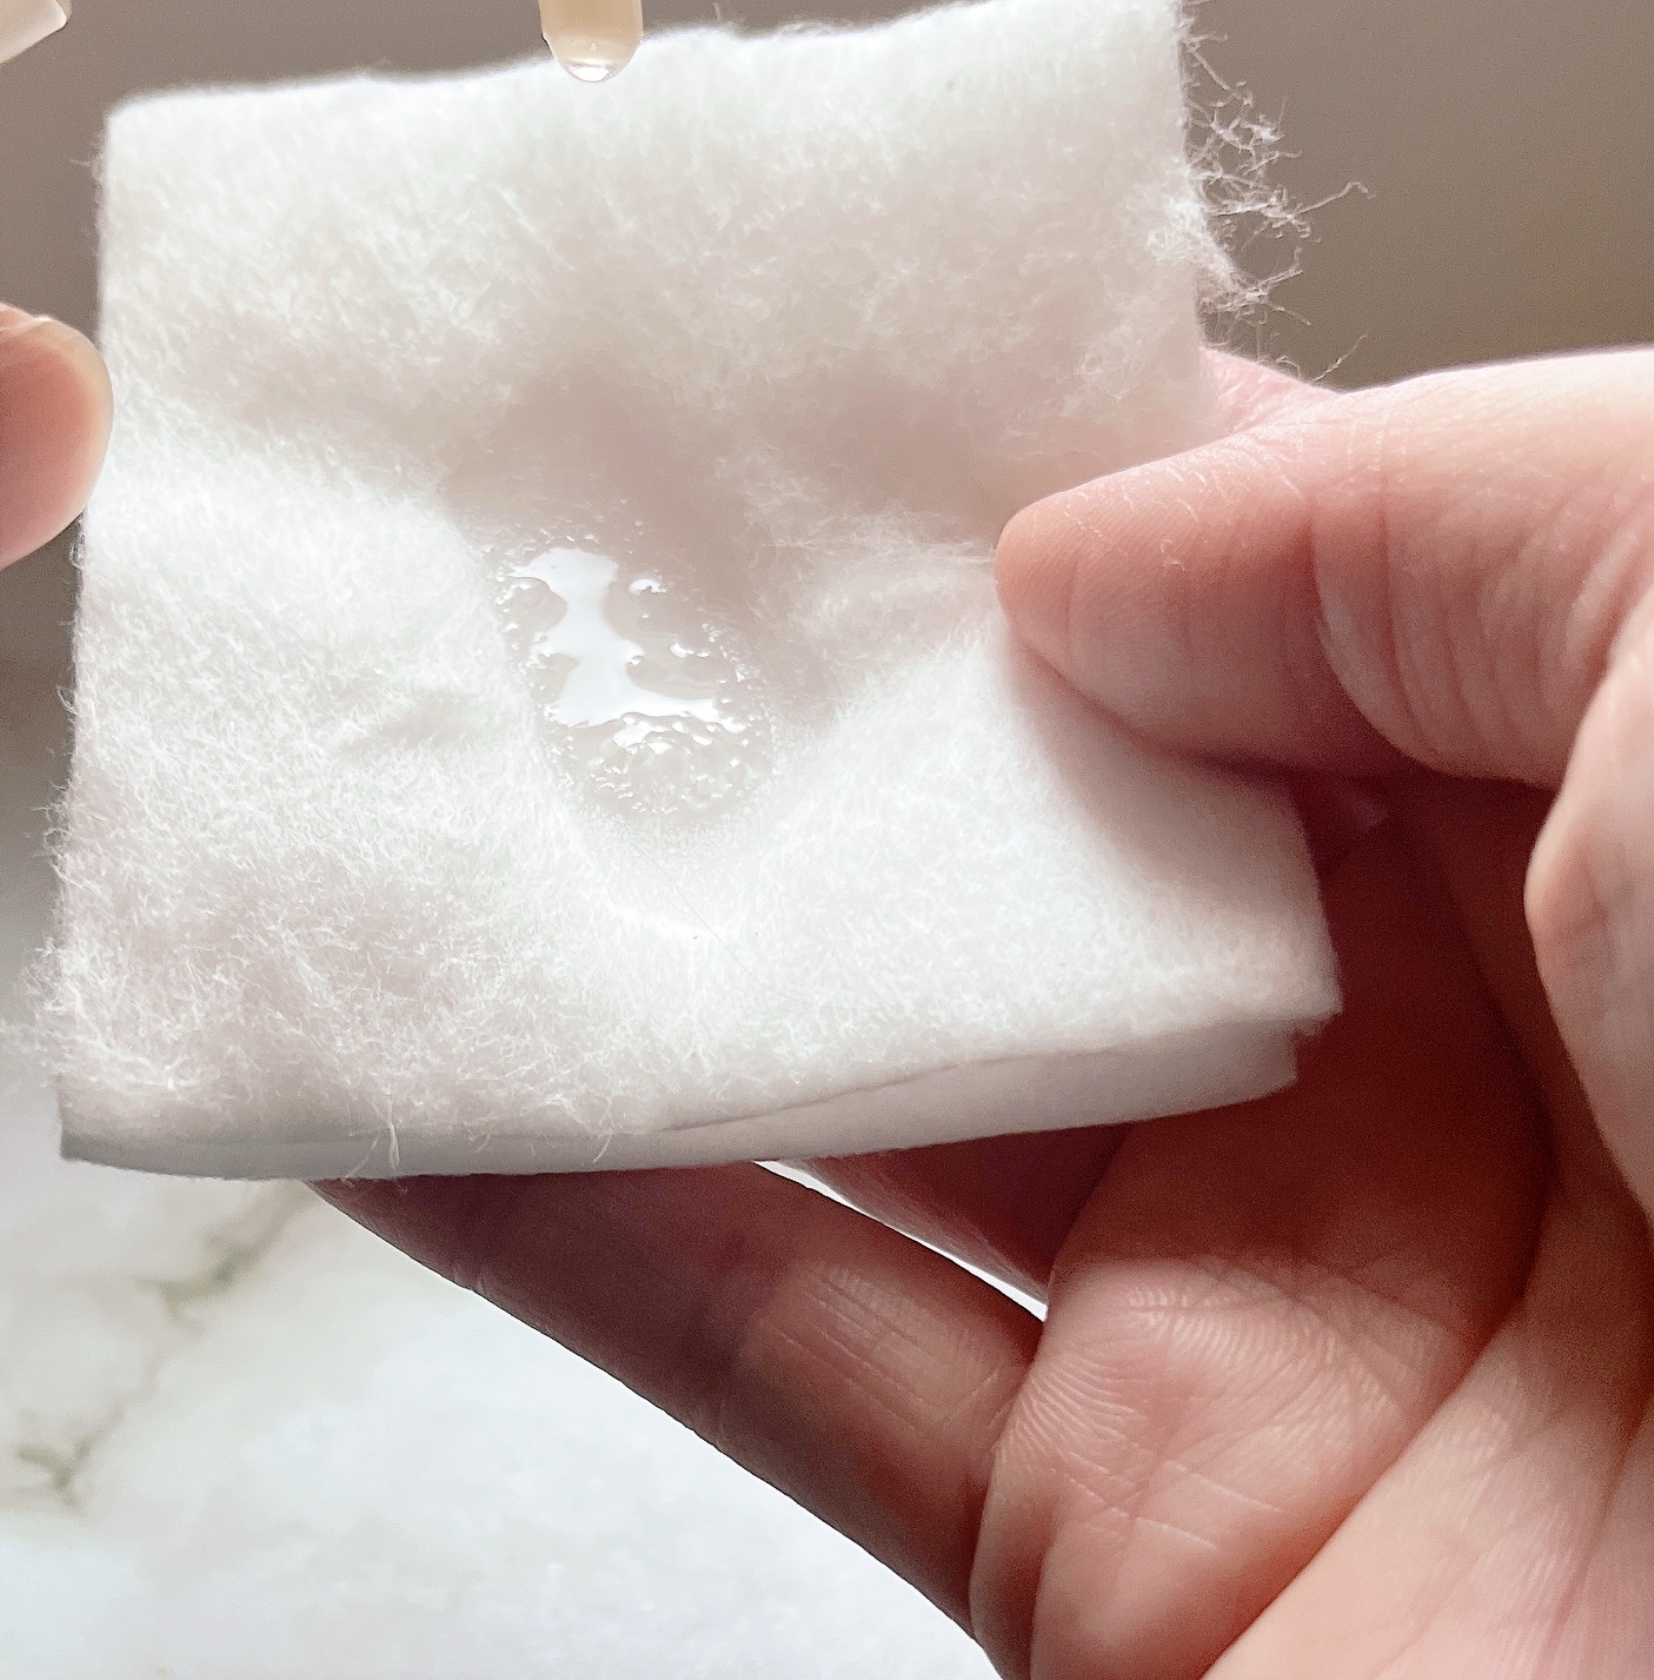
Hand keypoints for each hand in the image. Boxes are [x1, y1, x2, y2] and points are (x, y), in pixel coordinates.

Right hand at [327, 351, 1653, 1677]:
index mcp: (1614, 794)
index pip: (1250, 569)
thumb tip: (1071, 569)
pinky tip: (394, 1075)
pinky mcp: (1110, 1545)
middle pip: (1023, 822)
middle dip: (795, 690)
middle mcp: (1437, 1040)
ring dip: (636, 940)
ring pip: (865, 1074)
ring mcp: (1259, 1296)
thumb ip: (1415, 516)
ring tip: (422, 773)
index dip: (1017, 460)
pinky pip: (770, 1340)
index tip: (790, 382)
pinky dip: (563, 1218)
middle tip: (550, 547)